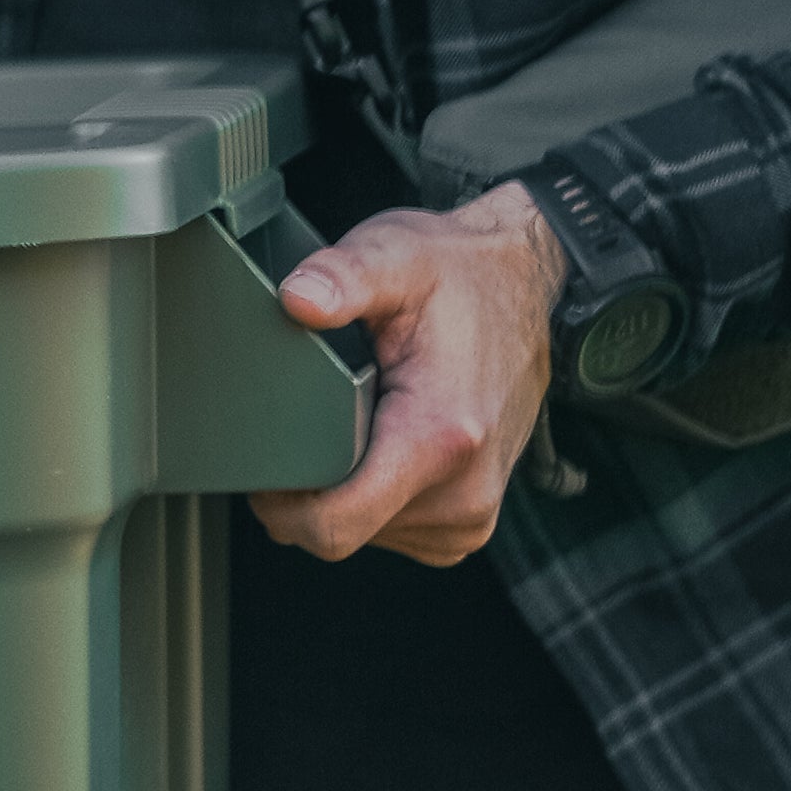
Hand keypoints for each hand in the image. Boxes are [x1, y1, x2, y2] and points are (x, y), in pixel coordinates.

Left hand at [249, 182, 567, 569]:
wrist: (527, 287)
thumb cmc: (462, 275)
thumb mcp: (398, 254)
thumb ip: (344, 276)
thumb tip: (297, 299)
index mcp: (440, 439)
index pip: (334, 526)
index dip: (280, 504)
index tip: (264, 466)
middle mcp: (464, 492)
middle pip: (339, 533)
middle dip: (304, 492)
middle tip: (303, 427)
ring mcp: (472, 515)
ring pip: (364, 536)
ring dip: (341, 495)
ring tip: (353, 428)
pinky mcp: (470, 522)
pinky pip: (394, 533)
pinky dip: (372, 500)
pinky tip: (377, 449)